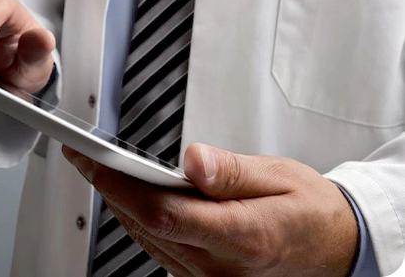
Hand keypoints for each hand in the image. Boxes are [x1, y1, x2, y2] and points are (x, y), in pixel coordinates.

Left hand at [63, 143, 358, 276]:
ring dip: (119, 204)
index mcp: (243, 237)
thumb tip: (193, 160)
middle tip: (84, 154)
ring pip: (148, 239)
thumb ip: (233, 171)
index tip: (92, 159)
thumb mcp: (280, 178)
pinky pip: (161, 250)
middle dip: (108, 188)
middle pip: (147, 225)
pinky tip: (131, 199)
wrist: (336, 248)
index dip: (119, 186)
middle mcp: (222, 268)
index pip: (163, 211)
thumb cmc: (312, 211)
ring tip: (98, 169)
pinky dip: (140, 222)